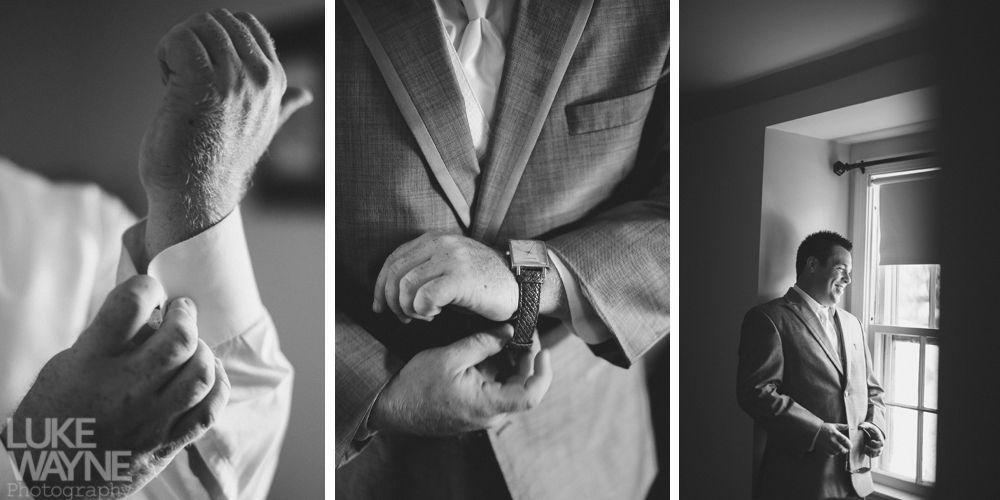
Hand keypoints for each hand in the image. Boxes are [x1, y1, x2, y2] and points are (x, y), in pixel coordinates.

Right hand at [1, 276, 229, 496]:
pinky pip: (209, 410)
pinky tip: (208, 374)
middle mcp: (124, 388)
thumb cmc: (56, 412)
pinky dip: (216, 385)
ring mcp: (149, 418)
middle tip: (181, 311)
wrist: (48, 479)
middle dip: (186, 315)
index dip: (149, 286)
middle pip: (179, 338)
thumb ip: (108, 338)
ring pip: (201, 372)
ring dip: (203, 350)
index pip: (131, 303)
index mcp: (91, 361)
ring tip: (192, 345)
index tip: (153, 291)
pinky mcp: (166, 443)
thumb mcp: (66, 365)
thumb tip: (152, 311)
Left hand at [139, 9, 311, 258]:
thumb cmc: (218, 161)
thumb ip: (282, 106)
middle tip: (185, 79)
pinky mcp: (203, 83)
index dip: (214, 39)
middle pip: (217, 19)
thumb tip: (305, 95)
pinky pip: (179, 39)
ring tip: (177, 84)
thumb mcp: (261, 128)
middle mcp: (260, 78)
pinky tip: (167, 84)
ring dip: (176, 49)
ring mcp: (234, 80)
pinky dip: (164, 54)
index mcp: (275, 82)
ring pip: (198, 26)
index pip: (245, 23)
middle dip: (193, 40)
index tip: (204, 75)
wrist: (196, 194)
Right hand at [370, 325, 552, 435]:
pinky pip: (494, 390)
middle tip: (523, 332)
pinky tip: (489, 349)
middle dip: (526, 359)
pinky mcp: (473, 410)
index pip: (531, 396)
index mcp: (487, 405)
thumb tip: (509, 331)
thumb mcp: (450, 356)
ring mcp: (482, 415)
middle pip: (523, 388)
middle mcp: (489, 416)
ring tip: (506, 336)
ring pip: (509, 388)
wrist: (391, 407)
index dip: (543, 373)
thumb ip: (482, 343)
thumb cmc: (416, 385)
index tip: (543, 350)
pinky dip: (497, 370)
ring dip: (511, 363)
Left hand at [373, 233, 518, 322]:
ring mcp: (451, 259)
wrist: (521, 284)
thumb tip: (392, 291)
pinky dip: (423, 310)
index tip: (379, 307)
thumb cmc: (484, 283)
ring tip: (423, 316)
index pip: (393, 260)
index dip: (380, 286)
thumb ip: (424, 270)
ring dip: (408, 308)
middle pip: (394, 273)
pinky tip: (434, 314)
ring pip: (406, 286)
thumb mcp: (450, 268)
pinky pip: (425, 297)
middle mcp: (440, 244)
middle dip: (391, 301)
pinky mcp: (460, 277)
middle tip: (402, 318)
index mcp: (434, 239)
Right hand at [815, 423, 851, 454]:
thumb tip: (848, 426)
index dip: (849, 444)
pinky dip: (832, 453)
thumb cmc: (823, 427)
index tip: (850, 446)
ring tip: (839, 449)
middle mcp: (831, 440)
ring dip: (838, 451)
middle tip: (846, 449)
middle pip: (841, 449)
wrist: (812, 430)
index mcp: (834, 433)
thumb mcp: (832, 425)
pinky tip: (832, 450)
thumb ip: (841, 426)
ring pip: (836, 452)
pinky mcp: (822, 448)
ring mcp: (826, 444)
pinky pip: (830, 453)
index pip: (845, 440)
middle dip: (845, 450)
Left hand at [860, 422, 883, 457]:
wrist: (873, 434)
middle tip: (865, 446)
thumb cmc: (871, 430)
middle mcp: (880, 446)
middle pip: (877, 451)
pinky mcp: (874, 453)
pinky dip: (868, 454)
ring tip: (865, 447)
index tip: (871, 441)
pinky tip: (865, 449)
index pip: (880, 444)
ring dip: (868, 452)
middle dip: (870, 449)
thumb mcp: (869, 426)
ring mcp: (877, 450)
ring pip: (874, 454)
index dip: (875, 443)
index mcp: (880, 440)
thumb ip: (865, 425)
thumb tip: (860, 426)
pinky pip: (872, 456)